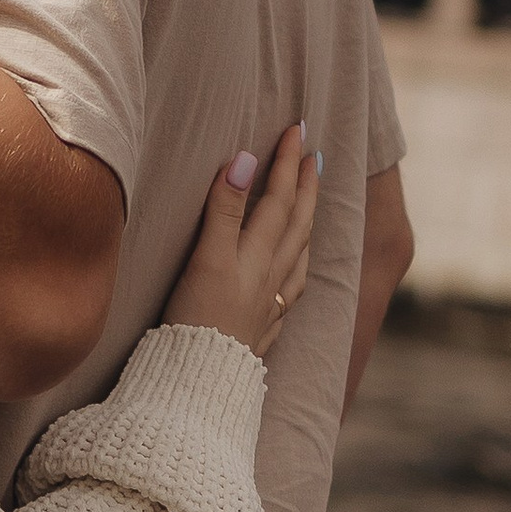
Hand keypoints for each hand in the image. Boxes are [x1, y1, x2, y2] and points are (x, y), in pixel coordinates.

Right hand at [163, 126, 320, 357]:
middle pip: (297, 224)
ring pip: (299, 255)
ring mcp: (269, 304)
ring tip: (309, 204)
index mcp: (258, 256)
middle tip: (312, 155)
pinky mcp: (261, 328)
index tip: (296, 129)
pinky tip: (294, 271)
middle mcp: (271, 277)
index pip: (278, 199)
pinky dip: (297, 267)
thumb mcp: (206, 258)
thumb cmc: (197, 319)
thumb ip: (224, 210)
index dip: (286, 163)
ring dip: (306, 223)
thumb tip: (245, 160)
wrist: (199, 382)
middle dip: (305, 186)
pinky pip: (291, 288)